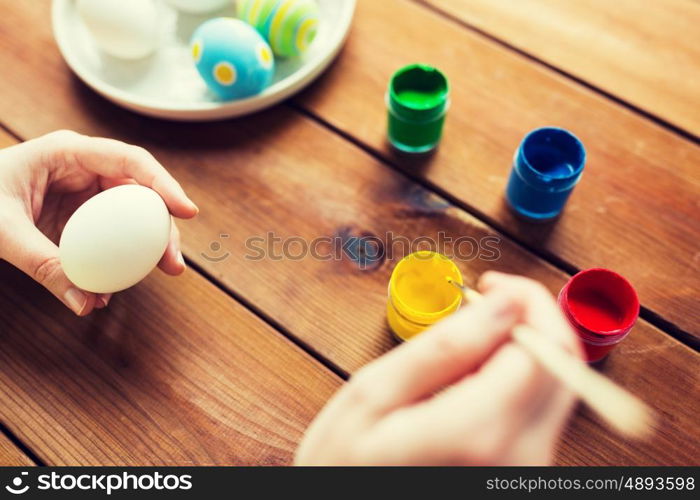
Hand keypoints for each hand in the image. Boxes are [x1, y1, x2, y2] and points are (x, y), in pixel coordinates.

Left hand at [0, 130, 197, 315]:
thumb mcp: (2, 230)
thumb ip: (42, 265)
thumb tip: (85, 303)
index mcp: (68, 153)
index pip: (129, 161)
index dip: (163, 184)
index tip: (187, 211)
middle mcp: (84, 169)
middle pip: (140, 191)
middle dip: (163, 224)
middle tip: (173, 260)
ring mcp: (84, 193)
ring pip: (133, 213)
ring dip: (150, 243)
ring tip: (164, 270)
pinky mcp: (80, 217)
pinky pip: (112, 234)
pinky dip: (121, 256)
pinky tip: (119, 282)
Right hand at [295, 272, 582, 464]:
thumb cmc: (343, 464)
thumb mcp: (372, 395)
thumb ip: (442, 348)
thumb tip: (504, 305)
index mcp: (477, 433)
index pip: (543, 349)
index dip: (527, 302)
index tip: (490, 285)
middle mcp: (518, 459)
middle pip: (565, 369)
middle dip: (534, 319)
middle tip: (487, 302)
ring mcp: (525, 472)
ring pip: (558, 388)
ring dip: (525, 347)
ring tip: (472, 342)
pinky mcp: (523, 474)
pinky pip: (541, 411)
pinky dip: (519, 378)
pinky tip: (476, 376)